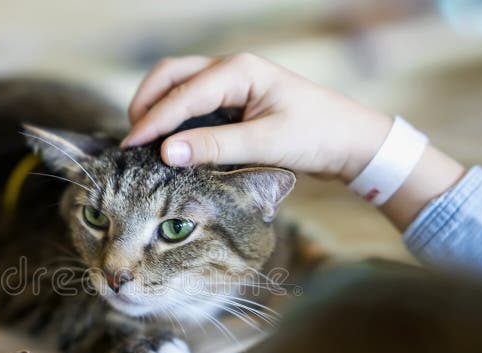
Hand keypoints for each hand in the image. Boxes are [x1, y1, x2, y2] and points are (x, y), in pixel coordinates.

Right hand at [122, 53, 393, 182]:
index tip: (131, 145)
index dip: (153, 120)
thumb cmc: (316, 136)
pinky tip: (169, 140)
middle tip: (132, 139)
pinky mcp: (234, 102)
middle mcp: (231, 70)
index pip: (182, 94)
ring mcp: (232, 84)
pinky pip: (193, 102)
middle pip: (172, 76)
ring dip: (158, 107)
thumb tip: (167, 152)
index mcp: (239, 71)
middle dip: (147, 103)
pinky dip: (175, 117)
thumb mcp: (265, 143)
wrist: (350, 141)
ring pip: (180, 86)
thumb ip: (215, 147)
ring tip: (144, 139)